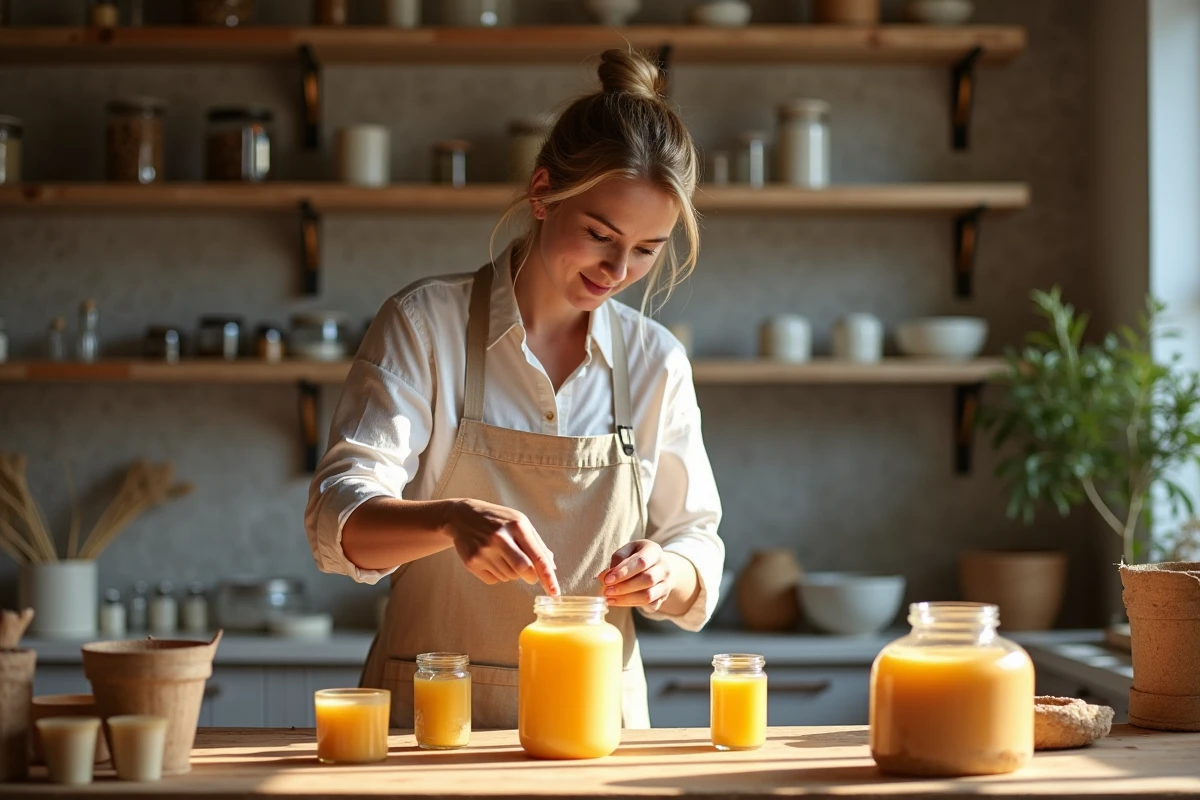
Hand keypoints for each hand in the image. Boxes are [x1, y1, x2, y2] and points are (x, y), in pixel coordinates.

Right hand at [442, 499, 559, 595]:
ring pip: (509, 577)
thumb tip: (552, 567)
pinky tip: (490, 559)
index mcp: (517, 526)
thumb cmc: (497, 520)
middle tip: (529, 574)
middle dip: (530, 576)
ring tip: (502, 556)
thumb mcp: (519, 523)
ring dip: (512, 573)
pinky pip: (494, 580)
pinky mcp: (472, 562)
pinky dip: (497, 575)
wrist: (462, 516)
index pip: (537, 557)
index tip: (555, 592)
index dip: (548, 577)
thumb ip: (537, 544)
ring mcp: (484, 550)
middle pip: (523, 569)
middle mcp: (500, 537)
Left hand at [599, 540, 672, 611]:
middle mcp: (664, 568)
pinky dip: (631, 604)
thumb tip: (605, 576)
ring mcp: (666, 584)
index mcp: (654, 551)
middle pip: (647, 579)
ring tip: (610, 598)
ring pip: (648, 595)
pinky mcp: (663, 597)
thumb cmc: (638, 556)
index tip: (607, 580)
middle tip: (607, 591)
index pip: (641, 562)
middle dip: (624, 587)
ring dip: (626, 599)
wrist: (658, 566)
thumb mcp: (628, 550)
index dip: (623, 572)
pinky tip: (618, 602)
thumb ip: (617, 560)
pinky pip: (649, 605)